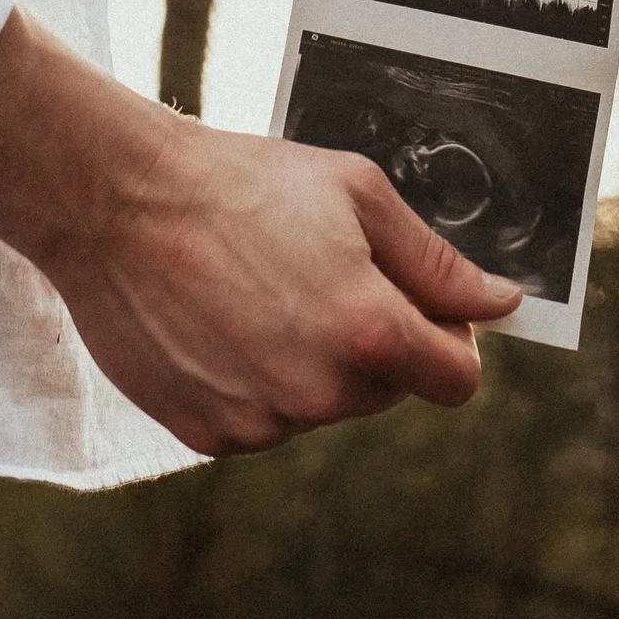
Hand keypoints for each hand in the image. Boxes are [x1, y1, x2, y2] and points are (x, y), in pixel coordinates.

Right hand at [0, 11, 521, 453]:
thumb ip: (436, 263)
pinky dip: (256, 381)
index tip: (421, 309)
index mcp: (367, 331)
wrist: (118, 203)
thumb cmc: (239, 183)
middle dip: (375, 342)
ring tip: (258, 291)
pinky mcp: (209, 436)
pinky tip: (222, 322)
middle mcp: (319, 392)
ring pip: (322, 406)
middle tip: (320, 274)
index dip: (449, 340)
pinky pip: (263, 418)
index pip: (456, 380)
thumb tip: (500, 303)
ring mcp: (261, 421)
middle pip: (389, 391)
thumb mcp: (356, 194)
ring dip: (312, 363)